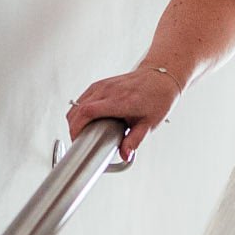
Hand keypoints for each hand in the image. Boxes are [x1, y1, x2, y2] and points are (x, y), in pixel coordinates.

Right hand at [65, 64, 184, 164]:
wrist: (160, 78)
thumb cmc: (157, 99)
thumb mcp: (149, 124)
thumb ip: (134, 140)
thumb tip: (124, 155)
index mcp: (121, 101)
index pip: (88, 111)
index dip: (77, 127)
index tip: (77, 140)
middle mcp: (109, 91)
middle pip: (78, 108)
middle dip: (73, 127)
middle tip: (79, 140)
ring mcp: (103, 85)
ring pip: (77, 103)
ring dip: (75, 119)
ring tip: (83, 132)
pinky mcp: (100, 84)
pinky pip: (82, 98)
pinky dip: (79, 110)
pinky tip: (86, 120)